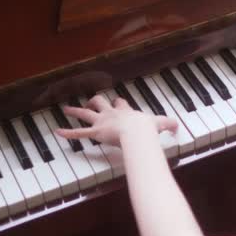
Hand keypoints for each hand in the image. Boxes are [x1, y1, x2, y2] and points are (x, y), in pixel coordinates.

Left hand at [55, 95, 177, 146]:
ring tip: (66, 109)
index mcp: (125, 111)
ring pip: (85, 113)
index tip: (118, 103)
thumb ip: (169, 124)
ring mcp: (102, 122)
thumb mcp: (161, 123)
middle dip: (95, 101)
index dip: (118, 103)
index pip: (120, 103)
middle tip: (91, 102)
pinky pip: (79, 133)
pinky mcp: (95, 132)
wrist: (138, 132)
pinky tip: (58, 132)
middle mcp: (111, 113)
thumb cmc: (147, 129)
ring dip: (75, 111)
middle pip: (100, 102)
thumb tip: (178, 126)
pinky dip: (68, 133)